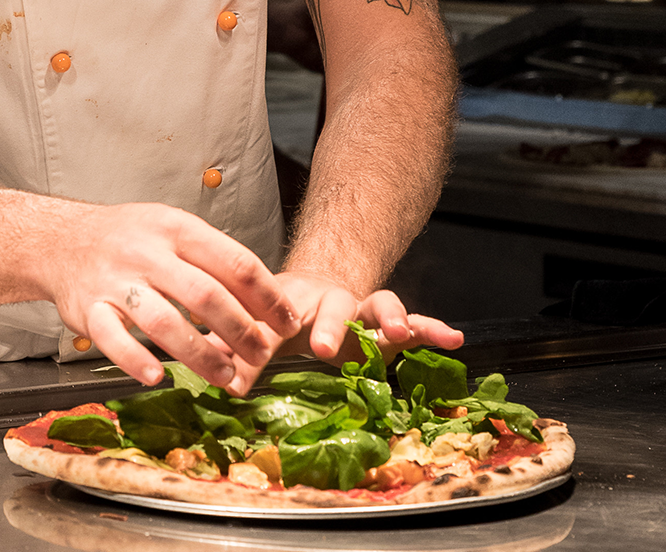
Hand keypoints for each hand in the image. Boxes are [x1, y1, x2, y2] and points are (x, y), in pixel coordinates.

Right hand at [42, 202, 299, 394]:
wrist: (59, 239)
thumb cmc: (125, 238)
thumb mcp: (171, 228)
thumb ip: (212, 257)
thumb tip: (264, 297)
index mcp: (177, 229)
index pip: (235, 262)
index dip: (268, 296)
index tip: (288, 321)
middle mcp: (148, 253)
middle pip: (206, 295)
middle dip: (241, 331)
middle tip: (263, 355)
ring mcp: (117, 282)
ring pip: (165, 321)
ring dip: (200, 354)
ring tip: (225, 376)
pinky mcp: (89, 310)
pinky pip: (113, 339)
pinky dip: (135, 360)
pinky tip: (157, 377)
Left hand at [204, 271, 463, 392]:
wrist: (320, 284)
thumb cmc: (288, 316)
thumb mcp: (263, 333)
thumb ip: (242, 357)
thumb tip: (213, 381)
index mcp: (294, 304)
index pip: (275, 321)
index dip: (261, 341)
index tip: (248, 365)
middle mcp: (331, 301)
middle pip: (334, 306)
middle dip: (332, 324)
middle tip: (323, 346)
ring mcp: (364, 308)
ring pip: (380, 303)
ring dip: (388, 316)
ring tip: (399, 331)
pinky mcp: (392, 322)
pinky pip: (416, 321)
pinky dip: (433, 327)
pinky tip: (452, 338)